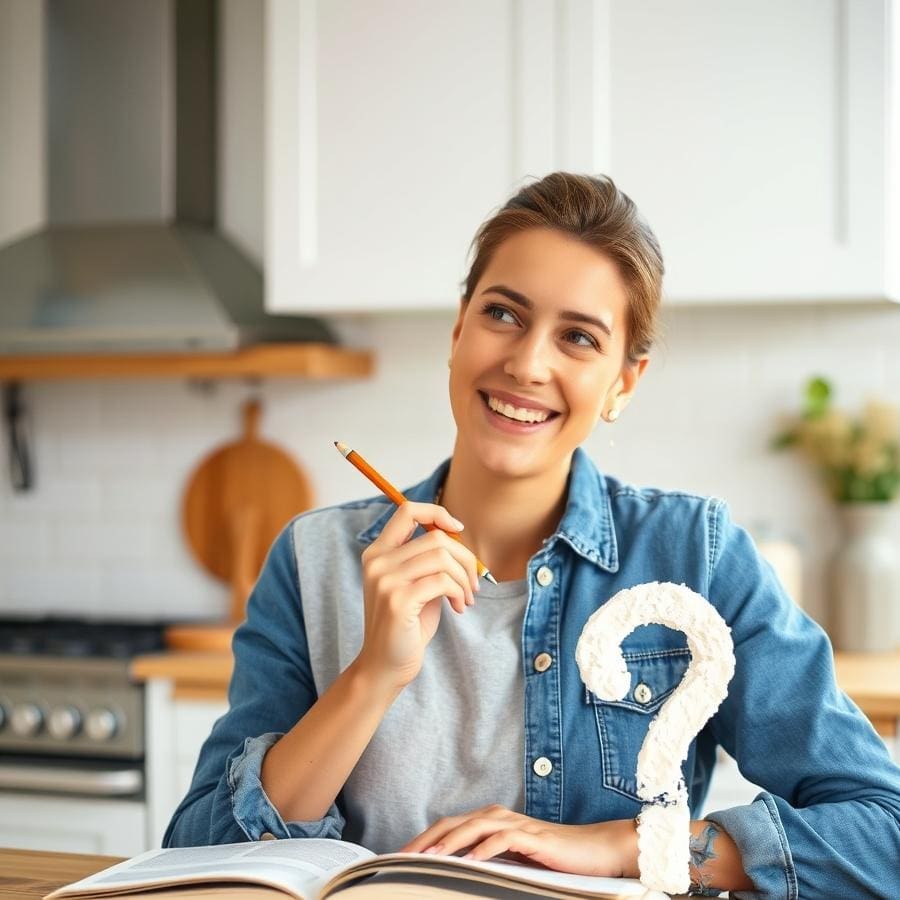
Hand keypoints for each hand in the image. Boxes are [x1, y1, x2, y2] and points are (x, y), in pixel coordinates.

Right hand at [356, 501, 479, 690]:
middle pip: (435, 536)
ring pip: (442, 557)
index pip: (407, 510)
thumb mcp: (416, 584)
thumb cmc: (406, 624)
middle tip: (473, 582)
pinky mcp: (398, 600)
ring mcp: (385, 580)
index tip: (458, 530)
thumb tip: (457, 534)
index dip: (437, 513)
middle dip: (464, 558)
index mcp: (378, 552)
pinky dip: (459, 592)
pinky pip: (443, 581)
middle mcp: (377, 561)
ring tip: (466, 597)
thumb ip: (428, 558)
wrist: (385, 666)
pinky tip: (459, 607)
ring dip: (464, 578)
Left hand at [399, 805, 638, 878]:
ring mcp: (516, 824)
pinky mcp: (533, 837)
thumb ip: (486, 858)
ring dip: (449, 842)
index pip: (449, 826)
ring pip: (474, 827)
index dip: (424, 838)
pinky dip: (484, 848)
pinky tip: (471, 861)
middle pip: (454, 823)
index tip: (401, 856)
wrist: (592, 850)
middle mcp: (499, 816)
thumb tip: (455, 870)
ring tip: (428, 858)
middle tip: (402, 856)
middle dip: (426, 839)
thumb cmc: (551, 857)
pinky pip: (504, 839)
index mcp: (491, 819)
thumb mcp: (512, 859)